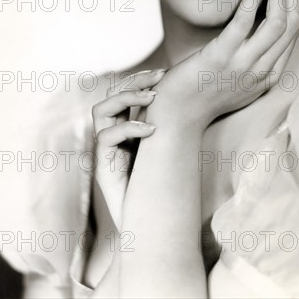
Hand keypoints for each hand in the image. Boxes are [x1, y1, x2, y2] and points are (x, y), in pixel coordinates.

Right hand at [91, 69, 165, 229]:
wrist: (149, 224)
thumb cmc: (163, 185)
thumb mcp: (169, 149)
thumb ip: (171, 128)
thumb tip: (197, 101)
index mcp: (127, 128)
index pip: (124, 93)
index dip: (140, 80)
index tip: (165, 74)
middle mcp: (113, 135)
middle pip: (111, 95)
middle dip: (134, 82)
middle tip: (159, 78)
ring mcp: (106, 150)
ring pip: (101, 110)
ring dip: (126, 99)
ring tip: (152, 99)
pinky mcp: (103, 166)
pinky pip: (106, 137)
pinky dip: (128, 128)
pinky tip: (151, 130)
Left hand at [147, 0, 298, 132]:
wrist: (177, 114)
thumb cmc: (203, 93)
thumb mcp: (239, 79)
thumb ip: (254, 58)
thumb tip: (258, 25)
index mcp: (270, 76)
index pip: (293, 34)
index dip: (294, 4)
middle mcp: (263, 71)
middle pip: (292, 25)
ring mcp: (244, 64)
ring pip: (278, 22)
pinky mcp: (222, 55)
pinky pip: (245, 20)